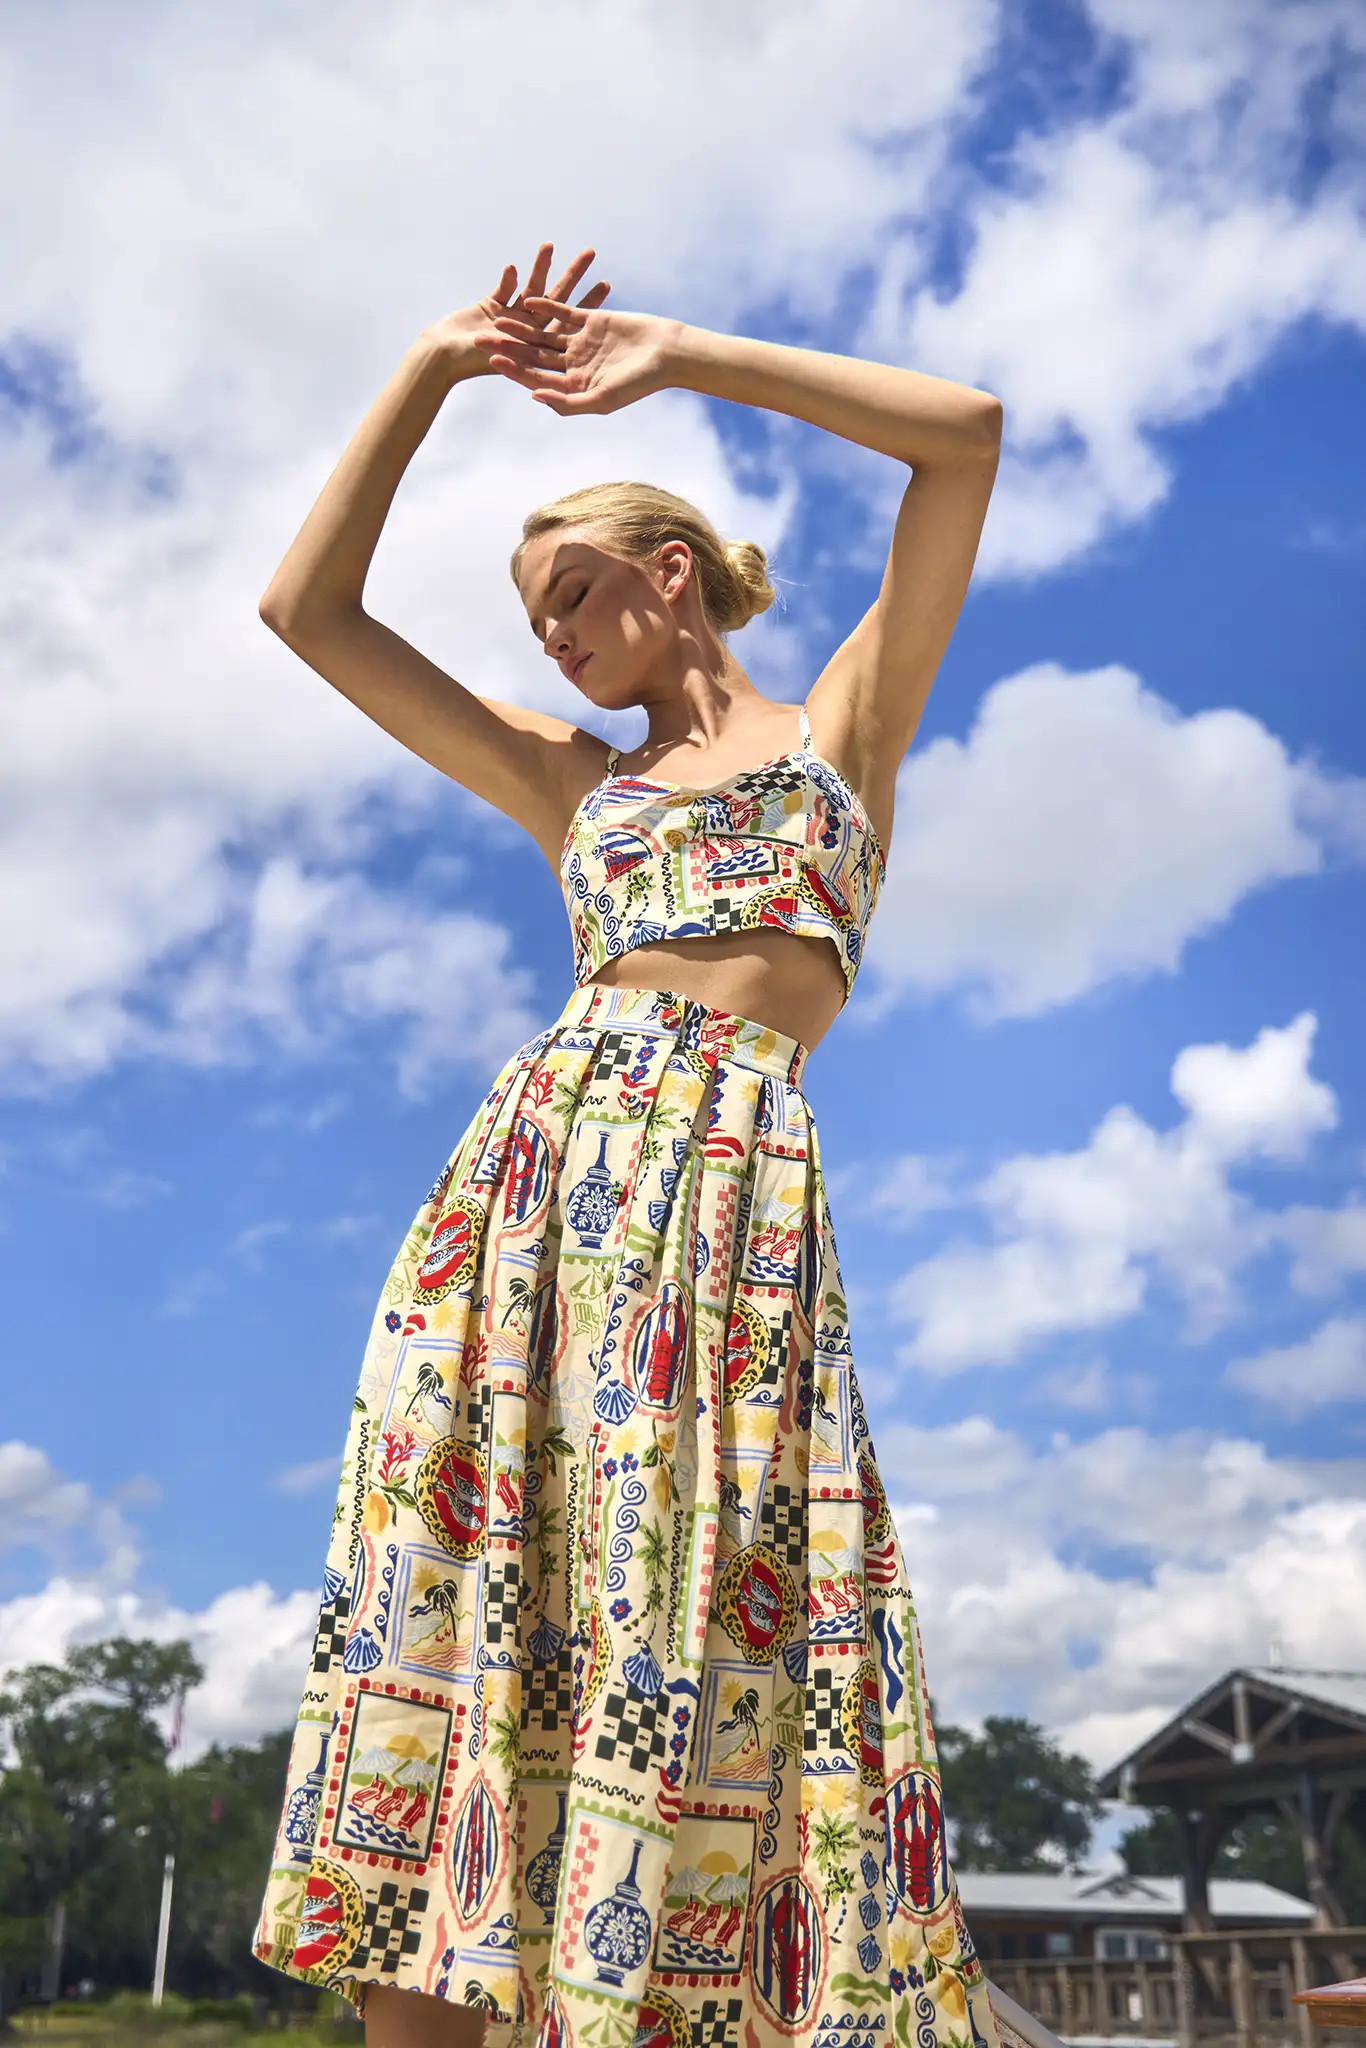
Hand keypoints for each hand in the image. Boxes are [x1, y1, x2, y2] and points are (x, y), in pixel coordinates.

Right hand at [426, 243, 611, 377]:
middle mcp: (528, 332)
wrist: (440, 356)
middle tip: (591, 253)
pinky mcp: (490, 306)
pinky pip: (505, 287)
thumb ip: (531, 350)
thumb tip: (555, 339)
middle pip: (556, 301)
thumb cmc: (470, 363)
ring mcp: (510, 318)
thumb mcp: (508, 359)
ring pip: (531, 289)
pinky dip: (510, 278)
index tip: (606, 286)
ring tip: (551, 244)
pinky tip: (514, 266)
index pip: (570, 323)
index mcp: (537, 347)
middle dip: (573, 277)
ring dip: (541, 267)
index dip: (588, 304)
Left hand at [475, 294, 682, 414]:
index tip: (491, 359)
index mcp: (573, 386)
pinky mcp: (591, 321)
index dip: (513, 369)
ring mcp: (581, 343)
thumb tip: (534, 397)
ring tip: (497, 317)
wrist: (666, 354)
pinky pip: (564, 312)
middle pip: (533, 355)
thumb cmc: (638, 383)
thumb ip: (568, 402)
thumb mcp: (602, 399)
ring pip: (544, 333)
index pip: (536, 378)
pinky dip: (546, 306)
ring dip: (521, 326)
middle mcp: (573, 366)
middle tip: (479, 337)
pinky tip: (526, 299)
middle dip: (507, 346)